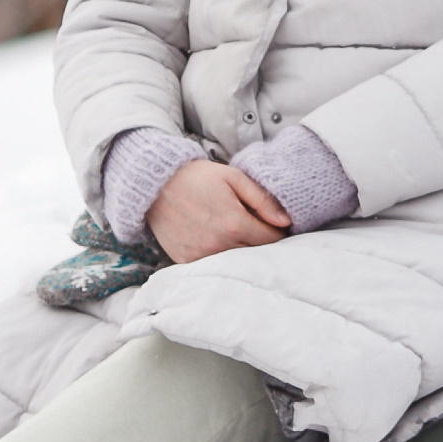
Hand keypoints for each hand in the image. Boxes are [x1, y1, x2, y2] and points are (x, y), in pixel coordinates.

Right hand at [146, 157, 293, 264]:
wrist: (156, 183)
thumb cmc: (198, 177)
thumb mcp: (234, 178)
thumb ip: (262, 200)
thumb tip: (286, 221)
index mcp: (234, 224)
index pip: (271, 240)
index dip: (278, 231)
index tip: (275, 224)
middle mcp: (219, 245)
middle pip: (255, 253)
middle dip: (261, 242)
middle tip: (256, 227)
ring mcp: (201, 256)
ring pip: (236, 261)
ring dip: (241, 250)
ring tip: (234, 231)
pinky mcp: (186, 261)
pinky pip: (213, 264)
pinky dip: (220, 255)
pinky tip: (215, 238)